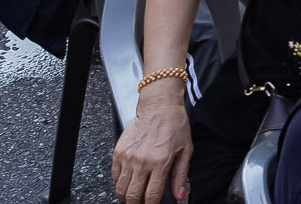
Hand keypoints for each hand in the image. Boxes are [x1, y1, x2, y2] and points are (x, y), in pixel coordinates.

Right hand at [109, 82, 190, 203]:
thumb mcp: (186, 150)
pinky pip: (114, 175)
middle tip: (140, 203)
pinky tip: (128, 180)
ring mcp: (128, 157)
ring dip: (126, 196)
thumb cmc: (175, 126)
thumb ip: (180, 175)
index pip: (151, 195)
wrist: (159, 106)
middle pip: (132, 195)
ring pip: (121, 188)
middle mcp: (142, 161)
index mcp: (160, 162)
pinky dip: (119, 182)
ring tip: (133, 195)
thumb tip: (179, 195)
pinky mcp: (119, 151)